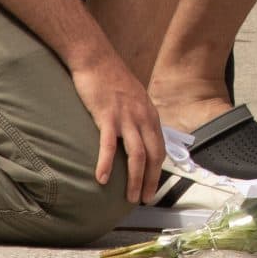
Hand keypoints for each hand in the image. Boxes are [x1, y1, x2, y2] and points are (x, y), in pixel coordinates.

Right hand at [70, 52, 163, 202]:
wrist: (96, 58)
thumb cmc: (111, 78)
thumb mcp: (133, 98)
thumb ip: (137, 116)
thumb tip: (136, 135)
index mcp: (150, 115)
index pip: (160, 148)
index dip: (158, 170)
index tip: (153, 187)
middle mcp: (143, 118)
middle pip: (152, 156)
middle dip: (151, 181)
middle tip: (145, 199)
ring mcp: (126, 117)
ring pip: (136, 155)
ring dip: (134, 180)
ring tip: (130, 197)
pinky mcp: (107, 115)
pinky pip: (108, 145)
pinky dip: (107, 164)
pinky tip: (102, 179)